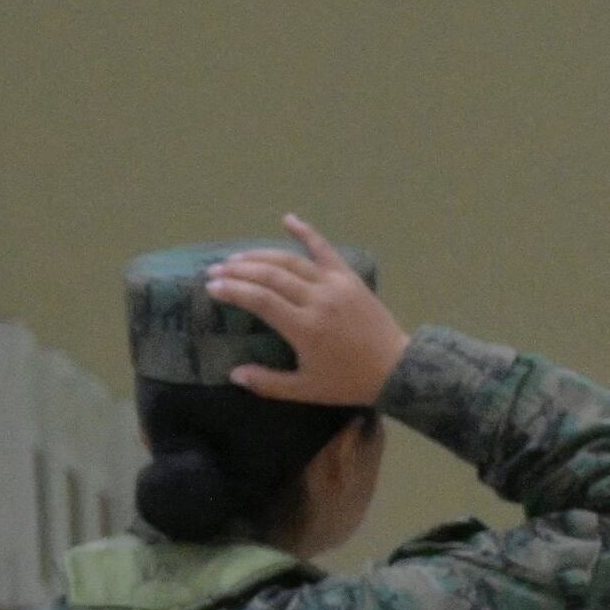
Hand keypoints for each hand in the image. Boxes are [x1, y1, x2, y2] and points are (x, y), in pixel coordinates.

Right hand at [207, 216, 408, 406]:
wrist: (397, 369)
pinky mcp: (350, 278)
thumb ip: (269, 383)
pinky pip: (326, 250)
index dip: (233, 291)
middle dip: (238, 271)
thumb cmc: (349, 382)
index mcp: (305, 328)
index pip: (259, 300)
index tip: (212, 288)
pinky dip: (307, 233)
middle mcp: (318, 300)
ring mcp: (335, 285)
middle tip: (215, 271)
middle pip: (270, 276)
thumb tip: (234, 374)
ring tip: (236, 258)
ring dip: (260, 256)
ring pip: (291, 261)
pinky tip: (288, 219)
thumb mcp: (307, 390)